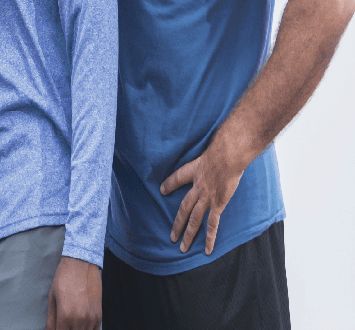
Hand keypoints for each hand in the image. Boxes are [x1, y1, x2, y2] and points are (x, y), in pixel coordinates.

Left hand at [45, 256, 100, 329]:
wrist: (81, 265)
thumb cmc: (63, 279)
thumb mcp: (52, 298)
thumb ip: (51, 319)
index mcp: (65, 316)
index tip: (56, 328)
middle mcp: (80, 320)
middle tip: (63, 324)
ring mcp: (91, 319)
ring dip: (76, 329)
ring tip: (70, 322)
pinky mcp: (99, 316)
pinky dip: (86, 329)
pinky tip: (80, 324)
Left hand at [160, 135, 246, 253]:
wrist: (227, 155)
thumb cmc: (223, 148)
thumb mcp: (213, 147)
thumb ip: (215, 149)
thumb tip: (223, 141)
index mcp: (195, 171)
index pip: (177, 178)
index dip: (169, 184)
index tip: (162, 190)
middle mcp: (197, 187)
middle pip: (183, 208)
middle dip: (176, 223)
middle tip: (170, 236)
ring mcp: (206, 197)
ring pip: (193, 220)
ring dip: (187, 235)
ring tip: (181, 247)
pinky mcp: (217, 204)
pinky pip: (212, 225)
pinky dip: (209, 238)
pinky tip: (207, 250)